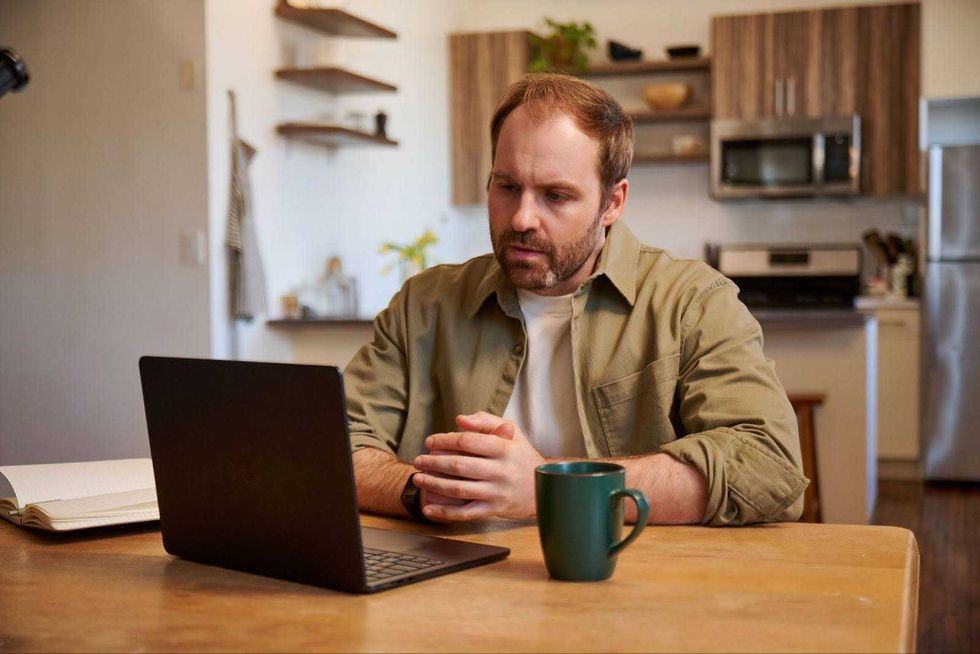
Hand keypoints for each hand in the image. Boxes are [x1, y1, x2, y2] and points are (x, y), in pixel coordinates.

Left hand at [412, 412, 543, 520]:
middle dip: (434, 462)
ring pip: (460, 489)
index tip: (430, 442)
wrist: (544, 487)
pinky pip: (466, 513)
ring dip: (435, 484)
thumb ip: (486, 422)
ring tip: (418, 478)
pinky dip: (445, 512)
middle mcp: (501, 470)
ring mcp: (497, 492)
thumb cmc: (521, 455)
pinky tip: (428, 508)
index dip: (445, 440)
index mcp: (504, 448)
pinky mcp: (494, 510)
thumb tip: (460, 420)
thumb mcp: (511, 431)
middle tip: (418, 460)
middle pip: (460, 465)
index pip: (469, 441)